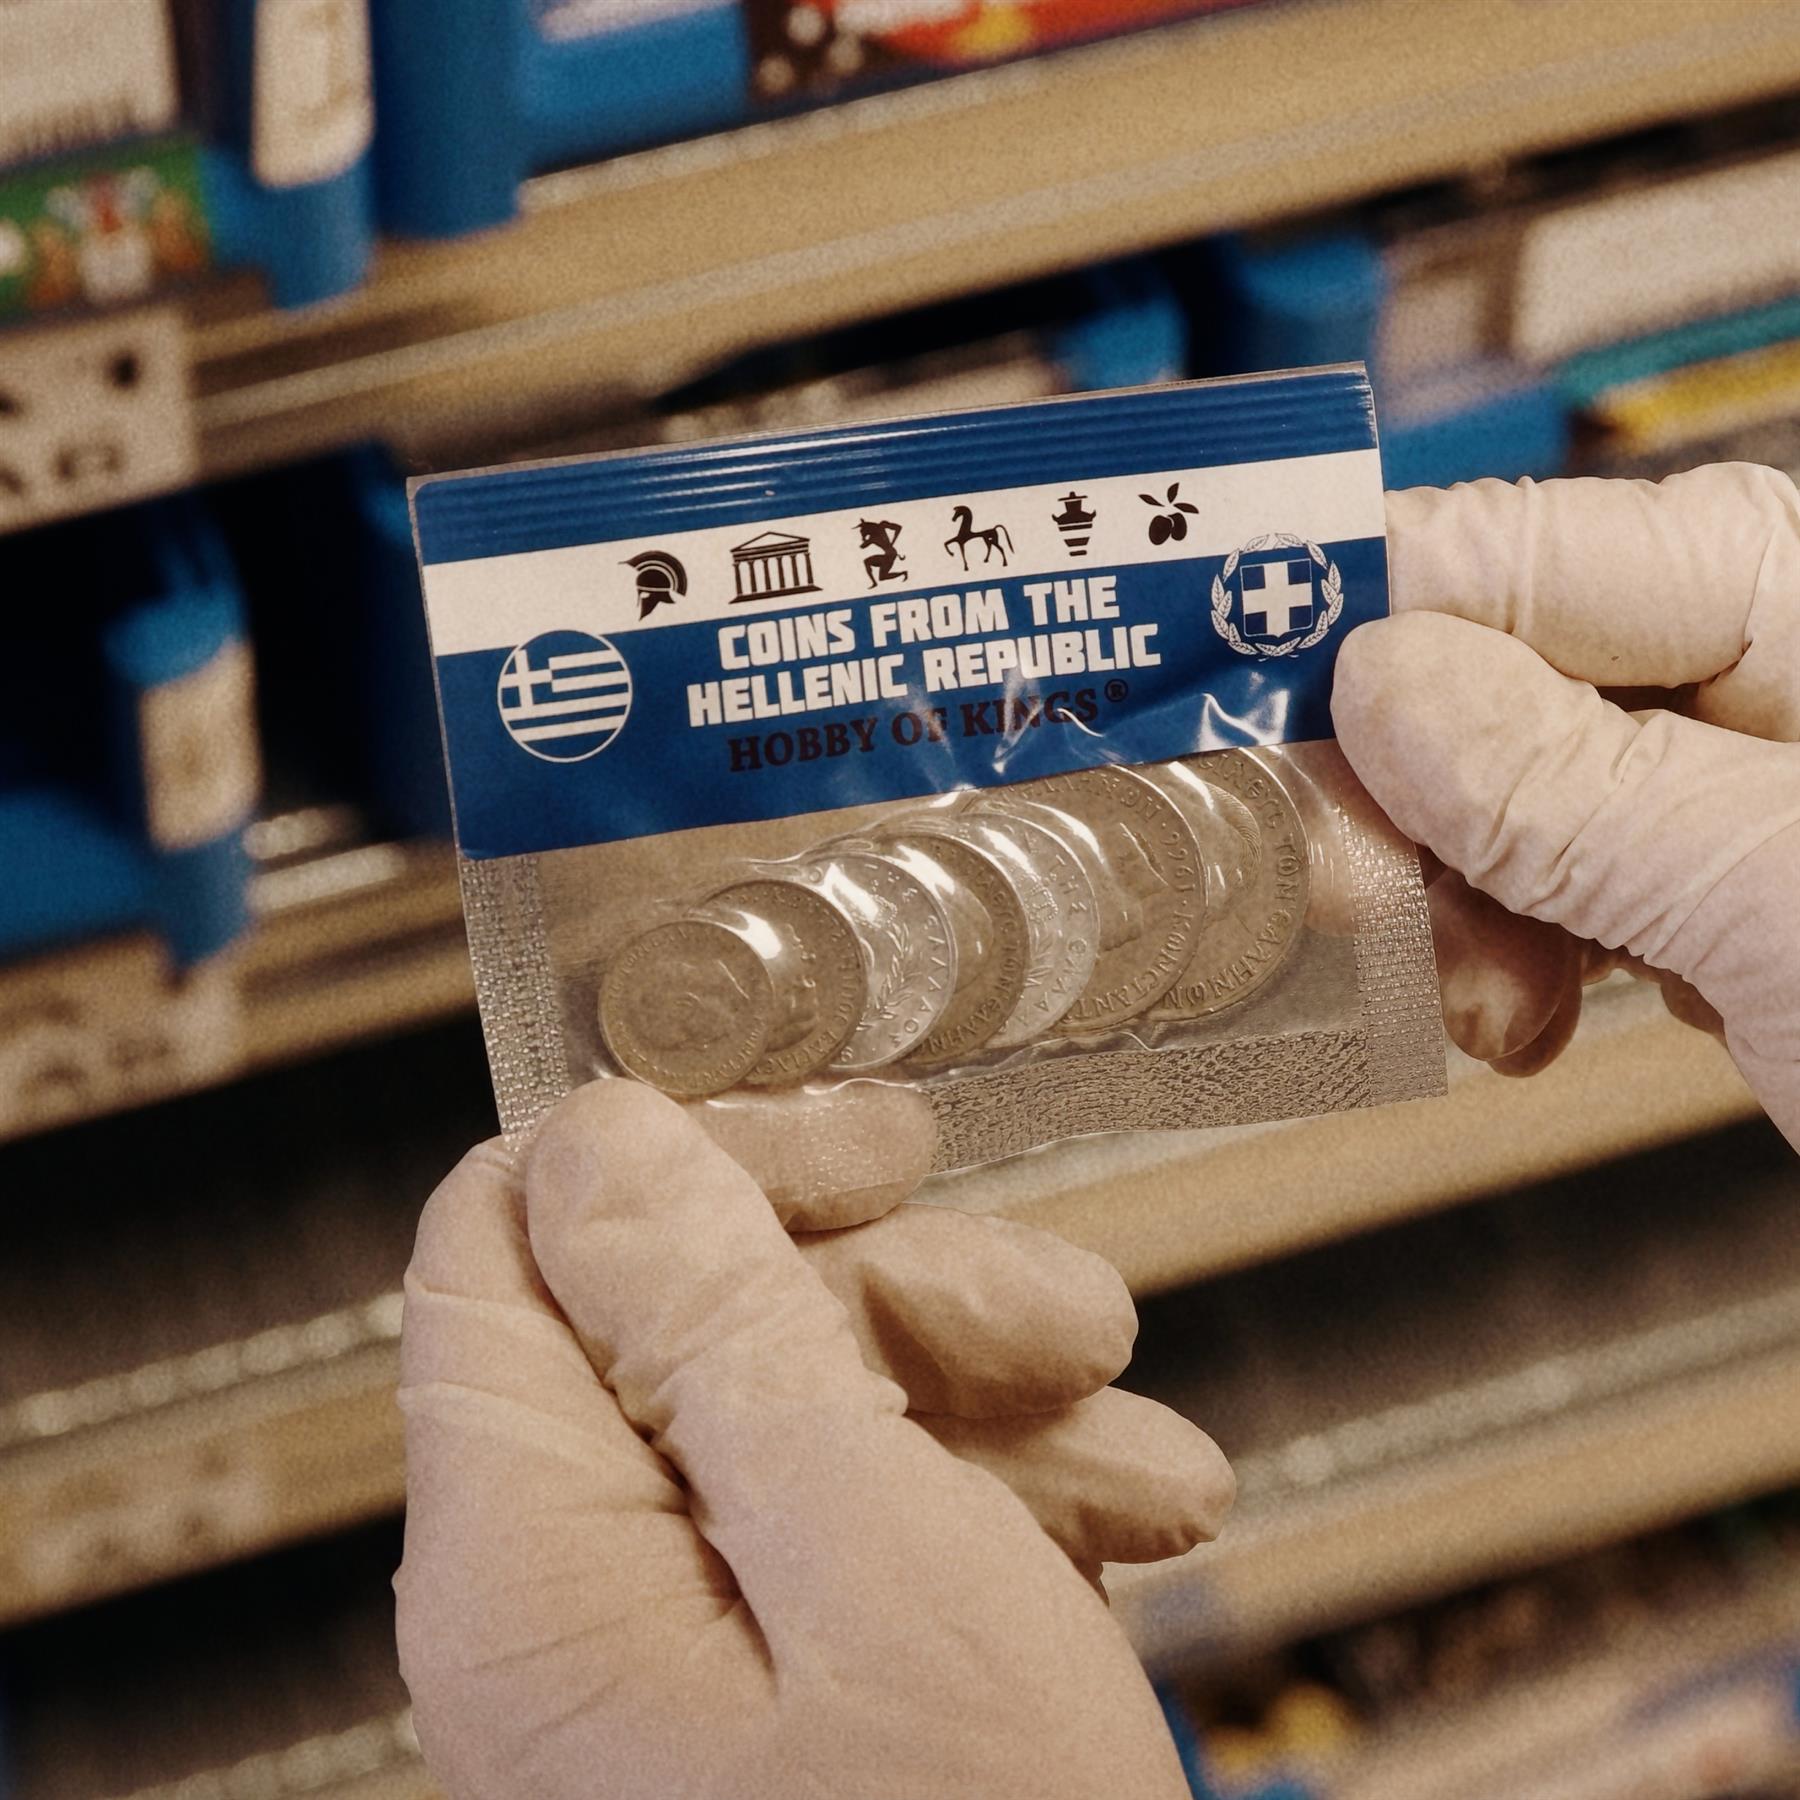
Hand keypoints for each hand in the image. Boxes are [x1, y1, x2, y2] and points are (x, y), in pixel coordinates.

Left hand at [396, 1081, 1232, 1799]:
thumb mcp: (876, 1571)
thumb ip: (721, 1335)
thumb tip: (607, 1137)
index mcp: (529, 1561)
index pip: (510, 1241)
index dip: (679, 1156)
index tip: (845, 1135)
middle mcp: (577, 1594)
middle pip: (685, 1312)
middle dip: (883, 1278)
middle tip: (1034, 1293)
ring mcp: (686, 1642)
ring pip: (806, 1401)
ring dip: (985, 1388)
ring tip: (1129, 1437)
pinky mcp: (787, 1677)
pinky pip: (867, 1512)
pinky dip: (1004, 1493)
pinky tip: (1131, 1516)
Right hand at [1332, 465, 1799, 1146]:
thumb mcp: (1793, 898)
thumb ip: (1570, 783)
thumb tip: (1373, 679)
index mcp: (1793, 595)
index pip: (1499, 554)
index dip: (1345, 626)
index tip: (1215, 713)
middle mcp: (1762, 670)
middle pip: (1482, 680)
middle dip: (1401, 804)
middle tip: (1349, 907)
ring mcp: (1742, 787)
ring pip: (1503, 798)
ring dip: (1455, 903)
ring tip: (1487, 1007)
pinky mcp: (1730, 893)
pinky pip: (1561, 885)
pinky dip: (1517, 955)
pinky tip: (1536, 1018)